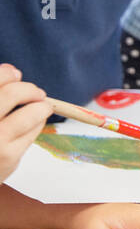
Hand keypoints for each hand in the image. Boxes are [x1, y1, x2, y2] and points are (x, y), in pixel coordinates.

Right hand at [0, 64, 51, 182]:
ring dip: (42, 106)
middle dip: (28, 89)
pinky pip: (33, 131)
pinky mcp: (9, 156)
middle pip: (12, 94)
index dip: (6, 74)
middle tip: (37, 92)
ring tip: (45, 107)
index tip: (14, 74)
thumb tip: (13, 71)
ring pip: (30, 114)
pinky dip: (39, 122)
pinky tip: (36, 122)